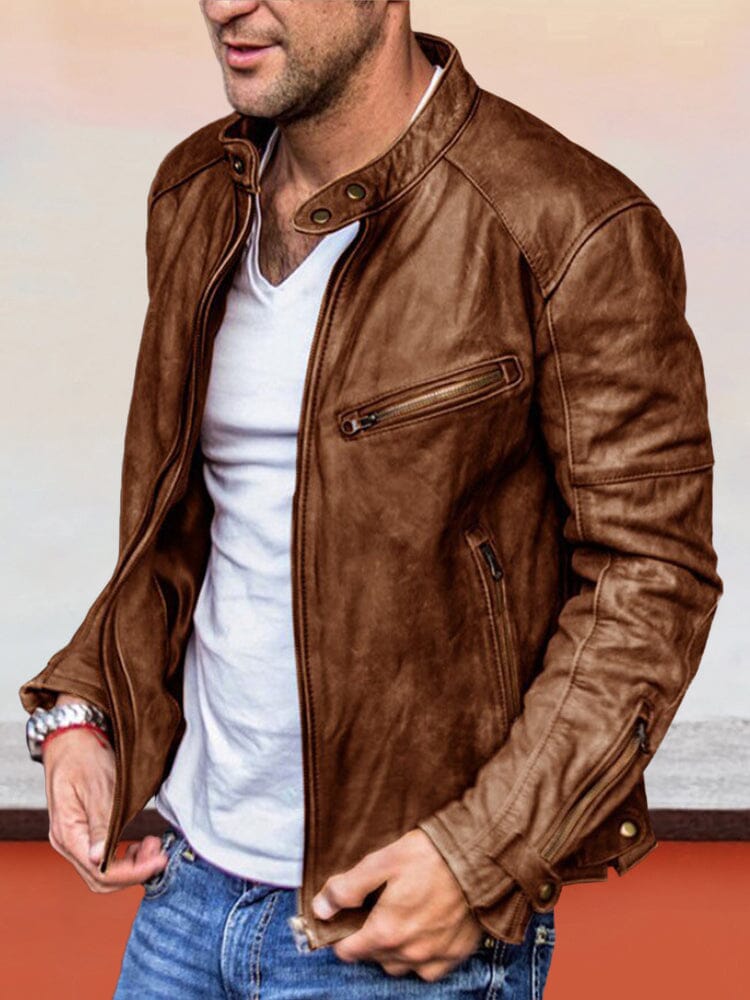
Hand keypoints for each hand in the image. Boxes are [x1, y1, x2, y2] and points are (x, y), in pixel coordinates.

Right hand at [43, 695, 168, 892]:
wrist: (72, 736)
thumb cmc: (84, 756)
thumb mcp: (98, 788)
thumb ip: (100, 825)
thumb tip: (98, 860)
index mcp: (68, 833)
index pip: (100, 871)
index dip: (133, 872)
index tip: (159, 860)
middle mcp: (66, 841)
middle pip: (100, 878)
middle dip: (134, 871)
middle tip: (159, 851)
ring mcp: (73, 838)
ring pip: (101, 871)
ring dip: (130, 865)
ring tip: (152, 845)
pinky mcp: (82, 832)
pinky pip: (101, 857)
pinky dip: (122, 856)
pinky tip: (138, 845)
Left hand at [311, 827, 483, 981]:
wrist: (478, 857)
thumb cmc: (429, 855)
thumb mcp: (381, 861)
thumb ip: (347, 887)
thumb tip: (320, 909)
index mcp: (386, 932)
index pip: (347, 951)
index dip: (342, 933)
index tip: (348, 915)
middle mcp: (408, 953)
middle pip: (373, 957)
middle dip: (368, 936)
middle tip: (376, 908)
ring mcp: (434, 957)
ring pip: (399, 966)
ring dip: (393, 949)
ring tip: (398, 919)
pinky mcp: (456, 954)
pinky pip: (429, 970)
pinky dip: (421, 957)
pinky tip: (422, 934)